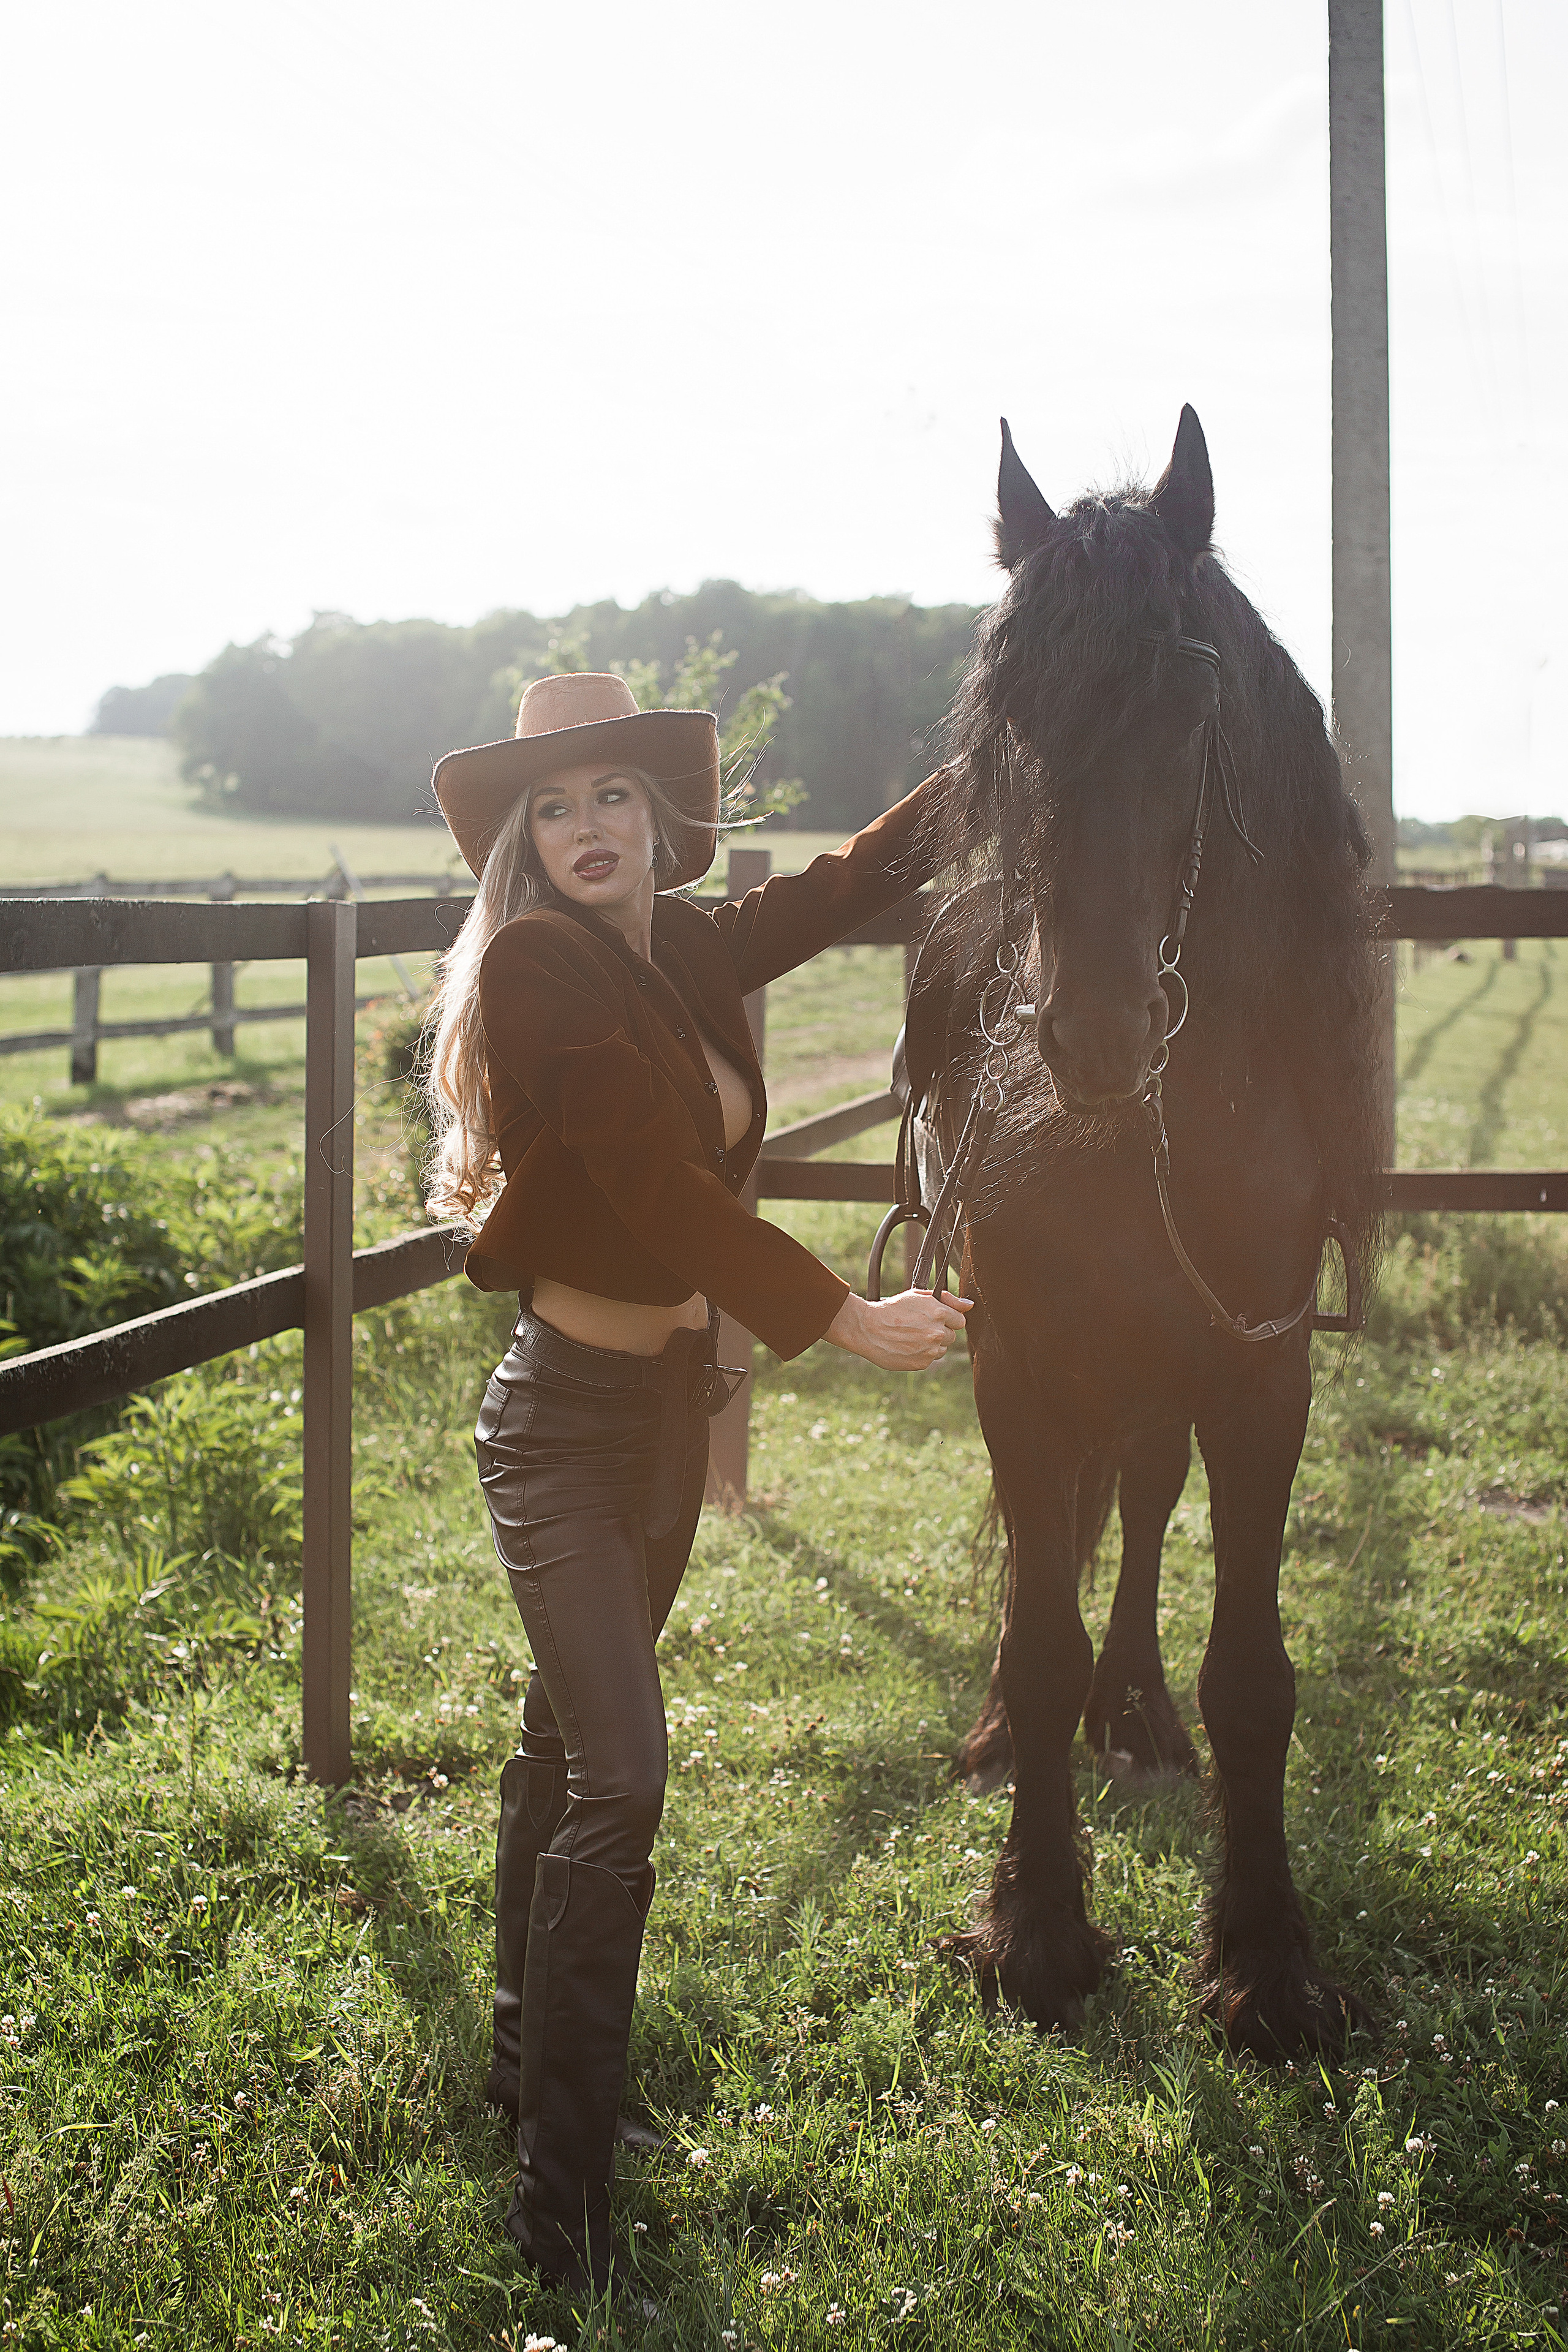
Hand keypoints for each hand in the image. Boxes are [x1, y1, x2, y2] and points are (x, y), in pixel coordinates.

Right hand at [824, 1287, 973, 1371]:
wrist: (868, 1328)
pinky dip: (921, 1354)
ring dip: (932, 1344)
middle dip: (940, 1331)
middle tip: (920, 1326)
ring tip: (912, 1336)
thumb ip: (948, 1300)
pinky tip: (907, 1346)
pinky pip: (929, 1359)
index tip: (935, 1318)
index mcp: (939, 1313)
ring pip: (941, 1349)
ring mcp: (929, 1350)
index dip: (947, 1318)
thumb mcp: (918, 1296)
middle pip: (952, 1336)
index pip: (960, 1320)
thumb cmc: (892, 1308)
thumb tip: (970, 1305)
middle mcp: (937, 1332)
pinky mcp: (921, 1363)